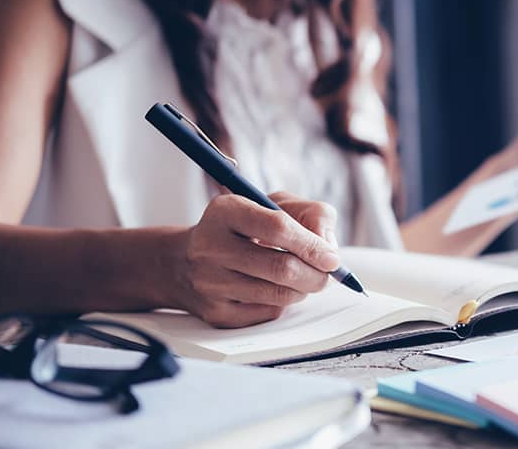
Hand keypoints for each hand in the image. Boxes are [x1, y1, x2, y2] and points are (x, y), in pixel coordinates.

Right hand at [168, 192, 339, 327]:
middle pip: (281, 268)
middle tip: (328, 275)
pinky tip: (277, 289)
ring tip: (305, 279)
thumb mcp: (274, 204)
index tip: (332, 258)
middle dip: (316, 275)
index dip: (312, 245)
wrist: (185, 262)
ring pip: (278, 295)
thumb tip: (328, 246)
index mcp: (226, 211)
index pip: (278, 228)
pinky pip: (267, 313)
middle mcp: (211, 246)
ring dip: (303, 289)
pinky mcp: (216, 313)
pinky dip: (284, 303)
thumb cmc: (242, 229)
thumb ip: (311, 214)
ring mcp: (210, 283)